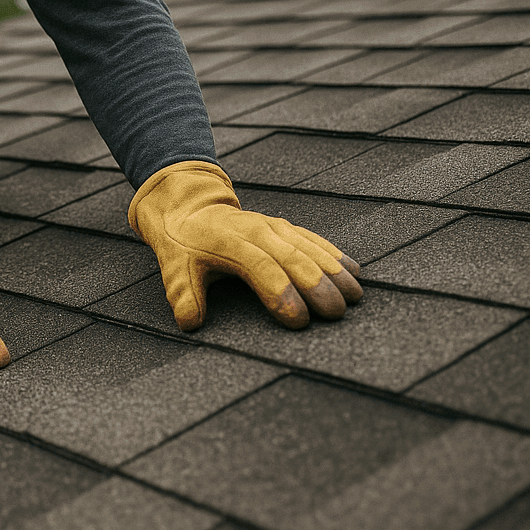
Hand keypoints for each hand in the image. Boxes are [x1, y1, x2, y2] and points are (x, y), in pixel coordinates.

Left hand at [129, 161, 361, 329]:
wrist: (190, 208)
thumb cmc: (184, 245)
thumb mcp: (174, 268)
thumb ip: (183, 295)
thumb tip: (190, 321)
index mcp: (229, 242)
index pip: (260, 268)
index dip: (280, 294)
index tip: (299, 321)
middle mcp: (256, 230)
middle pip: (292, 258)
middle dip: (316, 286)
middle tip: (336, 313)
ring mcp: (274, 226)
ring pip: (309, 247)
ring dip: (333, 271)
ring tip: (354, 296)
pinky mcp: (285, 226)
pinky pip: (314, 239)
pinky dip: (334, 254)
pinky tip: (354, 271)